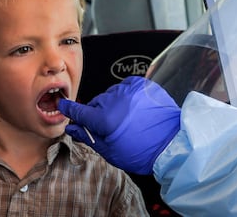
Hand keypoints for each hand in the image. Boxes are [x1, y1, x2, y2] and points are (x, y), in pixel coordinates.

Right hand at [58, 76, 180, 174]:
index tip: (63, 105)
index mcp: (104, 119)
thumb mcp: (110, 151)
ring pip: (111, 95)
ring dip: (113, 104)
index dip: (69, 109)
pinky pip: (125, 87)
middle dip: (99, 114)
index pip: (79, 111)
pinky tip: (132, 107)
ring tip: (126, 118)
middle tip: (111, 126)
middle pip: (96, 103)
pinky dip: (125, 95)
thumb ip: (88, 136)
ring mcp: (129, 90)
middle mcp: (115, 100)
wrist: (172, 144)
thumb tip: (73, 129)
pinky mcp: (141, 85)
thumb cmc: (142, 151)